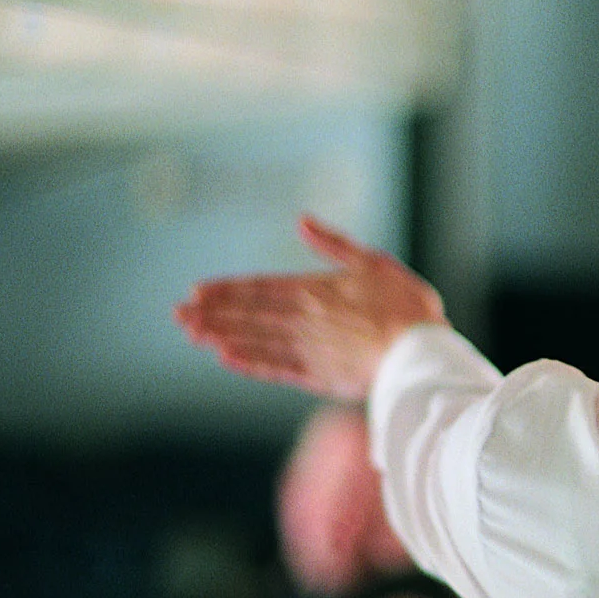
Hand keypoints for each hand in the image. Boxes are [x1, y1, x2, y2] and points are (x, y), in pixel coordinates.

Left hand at [175, 216, 445, 400]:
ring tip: (192, 335)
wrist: (419, 352)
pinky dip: (249, 364)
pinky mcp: (318, 376)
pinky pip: (274, 368)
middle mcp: (303, 319)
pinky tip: (226, 360)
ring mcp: (307, 349)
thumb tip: (302, 221)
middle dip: (211, 313)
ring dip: (221, 336)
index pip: (259, 287)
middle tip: (178, 315)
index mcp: (315, 289)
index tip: (196, 292)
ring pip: (254, 340)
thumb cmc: (405, 305)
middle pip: (248, 314)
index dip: (226, 290)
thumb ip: (334, 244)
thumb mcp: (374, 261)